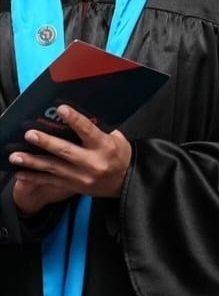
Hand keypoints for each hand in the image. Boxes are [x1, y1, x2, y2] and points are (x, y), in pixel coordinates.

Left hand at [8, 105, 131, 215]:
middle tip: (29, 134)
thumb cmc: (121, 157)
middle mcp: (92, 162)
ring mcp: (81, 176)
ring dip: (32, 161)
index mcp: (105, 147)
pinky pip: (50, 181)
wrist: (125, 183)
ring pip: (53, 168)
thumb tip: (77, 117)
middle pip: (65, 151)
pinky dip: (34, 177)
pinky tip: (20, 172)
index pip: (88, 131)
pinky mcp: (73, 186)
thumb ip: (98, 130)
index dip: (75, 120)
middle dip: (46, 142)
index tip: (62, 110)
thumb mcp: (117, 139)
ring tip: (15, 156)